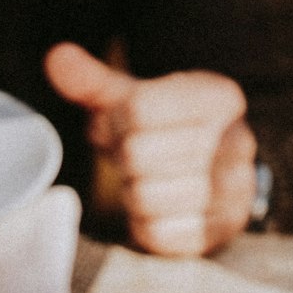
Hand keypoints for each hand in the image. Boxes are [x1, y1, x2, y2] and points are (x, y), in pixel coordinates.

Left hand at [45, 42, 256, 256]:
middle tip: (132, 160)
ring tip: (145, 183)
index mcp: (219, 98)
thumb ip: (96, 83)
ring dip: (131, 194)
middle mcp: (236, 142)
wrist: (218, 180)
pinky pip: (155, 234)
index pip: (137, 109)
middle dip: (123, 160)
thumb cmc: (168, 134)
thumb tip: (56, 58)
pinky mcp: (216, 233)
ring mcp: (231, 191)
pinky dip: (143, 226)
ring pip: (144, 197)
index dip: (113, 123)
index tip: (121, 127)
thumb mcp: (138, 101)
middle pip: (137, 154)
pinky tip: (154, 211)